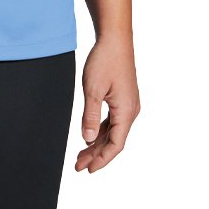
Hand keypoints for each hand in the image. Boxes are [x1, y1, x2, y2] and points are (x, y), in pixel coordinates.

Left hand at [74, 33, 139, 172]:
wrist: (115, 39)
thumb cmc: (105, 61)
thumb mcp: (93, 90)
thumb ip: (90, 116)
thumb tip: (87, 140)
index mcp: (126, 112)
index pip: (115, 145)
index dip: (101, 159)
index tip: (87, 170)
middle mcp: (130, 111)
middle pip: (114, 140)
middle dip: (96, 154)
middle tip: (78, 165)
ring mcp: (128, 104)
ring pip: (113, 131)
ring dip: (97, 143)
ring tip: (81, 154)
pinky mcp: (123, 97)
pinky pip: (113, 120)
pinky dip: (101, 130)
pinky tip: (90, 135)